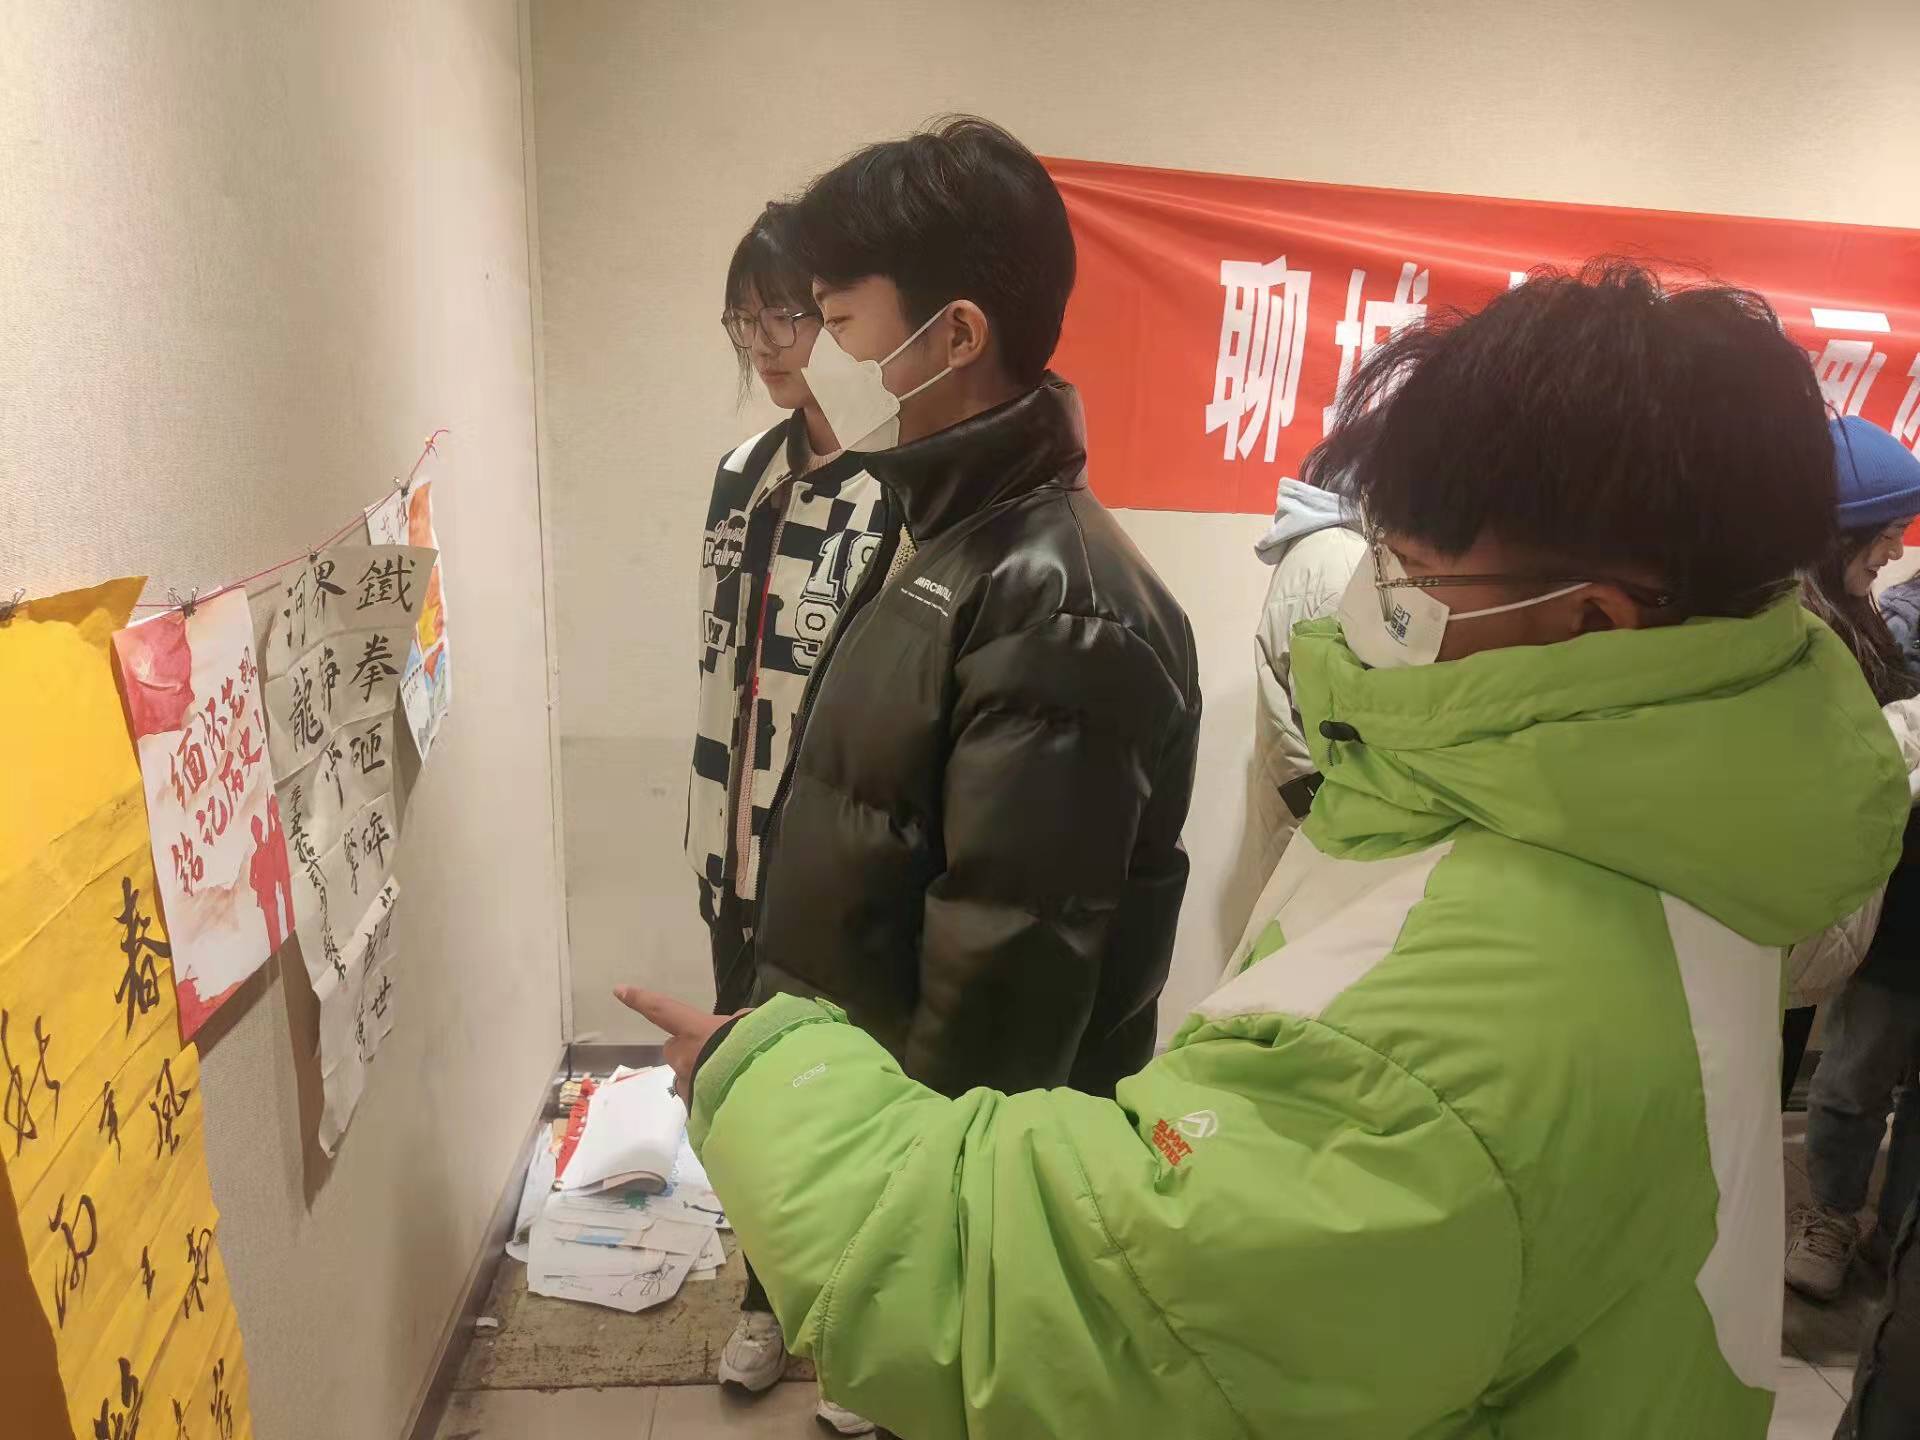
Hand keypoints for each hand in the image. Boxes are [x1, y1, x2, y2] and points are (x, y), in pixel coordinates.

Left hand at [613, 987, 743, 1101]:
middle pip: (675, 1049)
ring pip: (686, 1075)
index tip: (619, 989)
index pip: (663, 1011)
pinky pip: (698, 1097)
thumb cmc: (755, 1054)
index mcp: (697, 1032)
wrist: (762, 1099)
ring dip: (700, 1074)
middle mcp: (685, 1059)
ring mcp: (688, 1087)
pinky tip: (730, 1095)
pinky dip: (708, 1095)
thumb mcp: (755, 1027)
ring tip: (731, 1078)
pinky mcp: (696, 1110)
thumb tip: (739, 1024)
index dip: (641, 999)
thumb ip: (742, 1022)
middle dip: (688, 1049)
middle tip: (716, 1050)